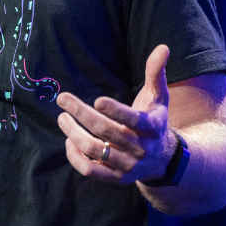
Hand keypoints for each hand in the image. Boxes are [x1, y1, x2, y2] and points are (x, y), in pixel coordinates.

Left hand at [56, 44, 177, 183]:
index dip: (116, 111)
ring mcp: (128, 166)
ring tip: (62, 118)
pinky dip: (75, 157)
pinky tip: (69, 141)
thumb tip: (163, 47)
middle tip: (63, 99)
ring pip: (96, 151)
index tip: (97, 100)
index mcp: (152, 127)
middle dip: (82, 113)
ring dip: (74, 134)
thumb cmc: (154, 119)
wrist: (161, 158)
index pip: (134, 121)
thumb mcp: (158, 97)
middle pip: (107, 132)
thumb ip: (156, 72)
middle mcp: (141, 149)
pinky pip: (91, 171)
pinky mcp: (116, 178)